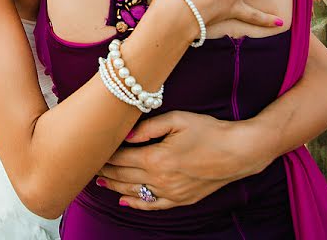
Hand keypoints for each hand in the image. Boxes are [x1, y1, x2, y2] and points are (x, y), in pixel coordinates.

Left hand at [96, 112, 267, 209]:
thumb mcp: (177, 120)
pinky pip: (153, 205)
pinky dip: (136, 204)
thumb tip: (125, 135)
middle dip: (104, 169)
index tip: (91, 149)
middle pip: (123, 175)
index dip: (104, 154)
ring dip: (114, 186)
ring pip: (133, 191)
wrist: (238, 152)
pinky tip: (124, 200)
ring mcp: (170, 192)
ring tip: (99, 181)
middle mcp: (160, 179)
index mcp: (156, 158)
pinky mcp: (181, 199)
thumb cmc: (209, 131)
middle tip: (88, 164)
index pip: (120, 158)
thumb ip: (147, 128)